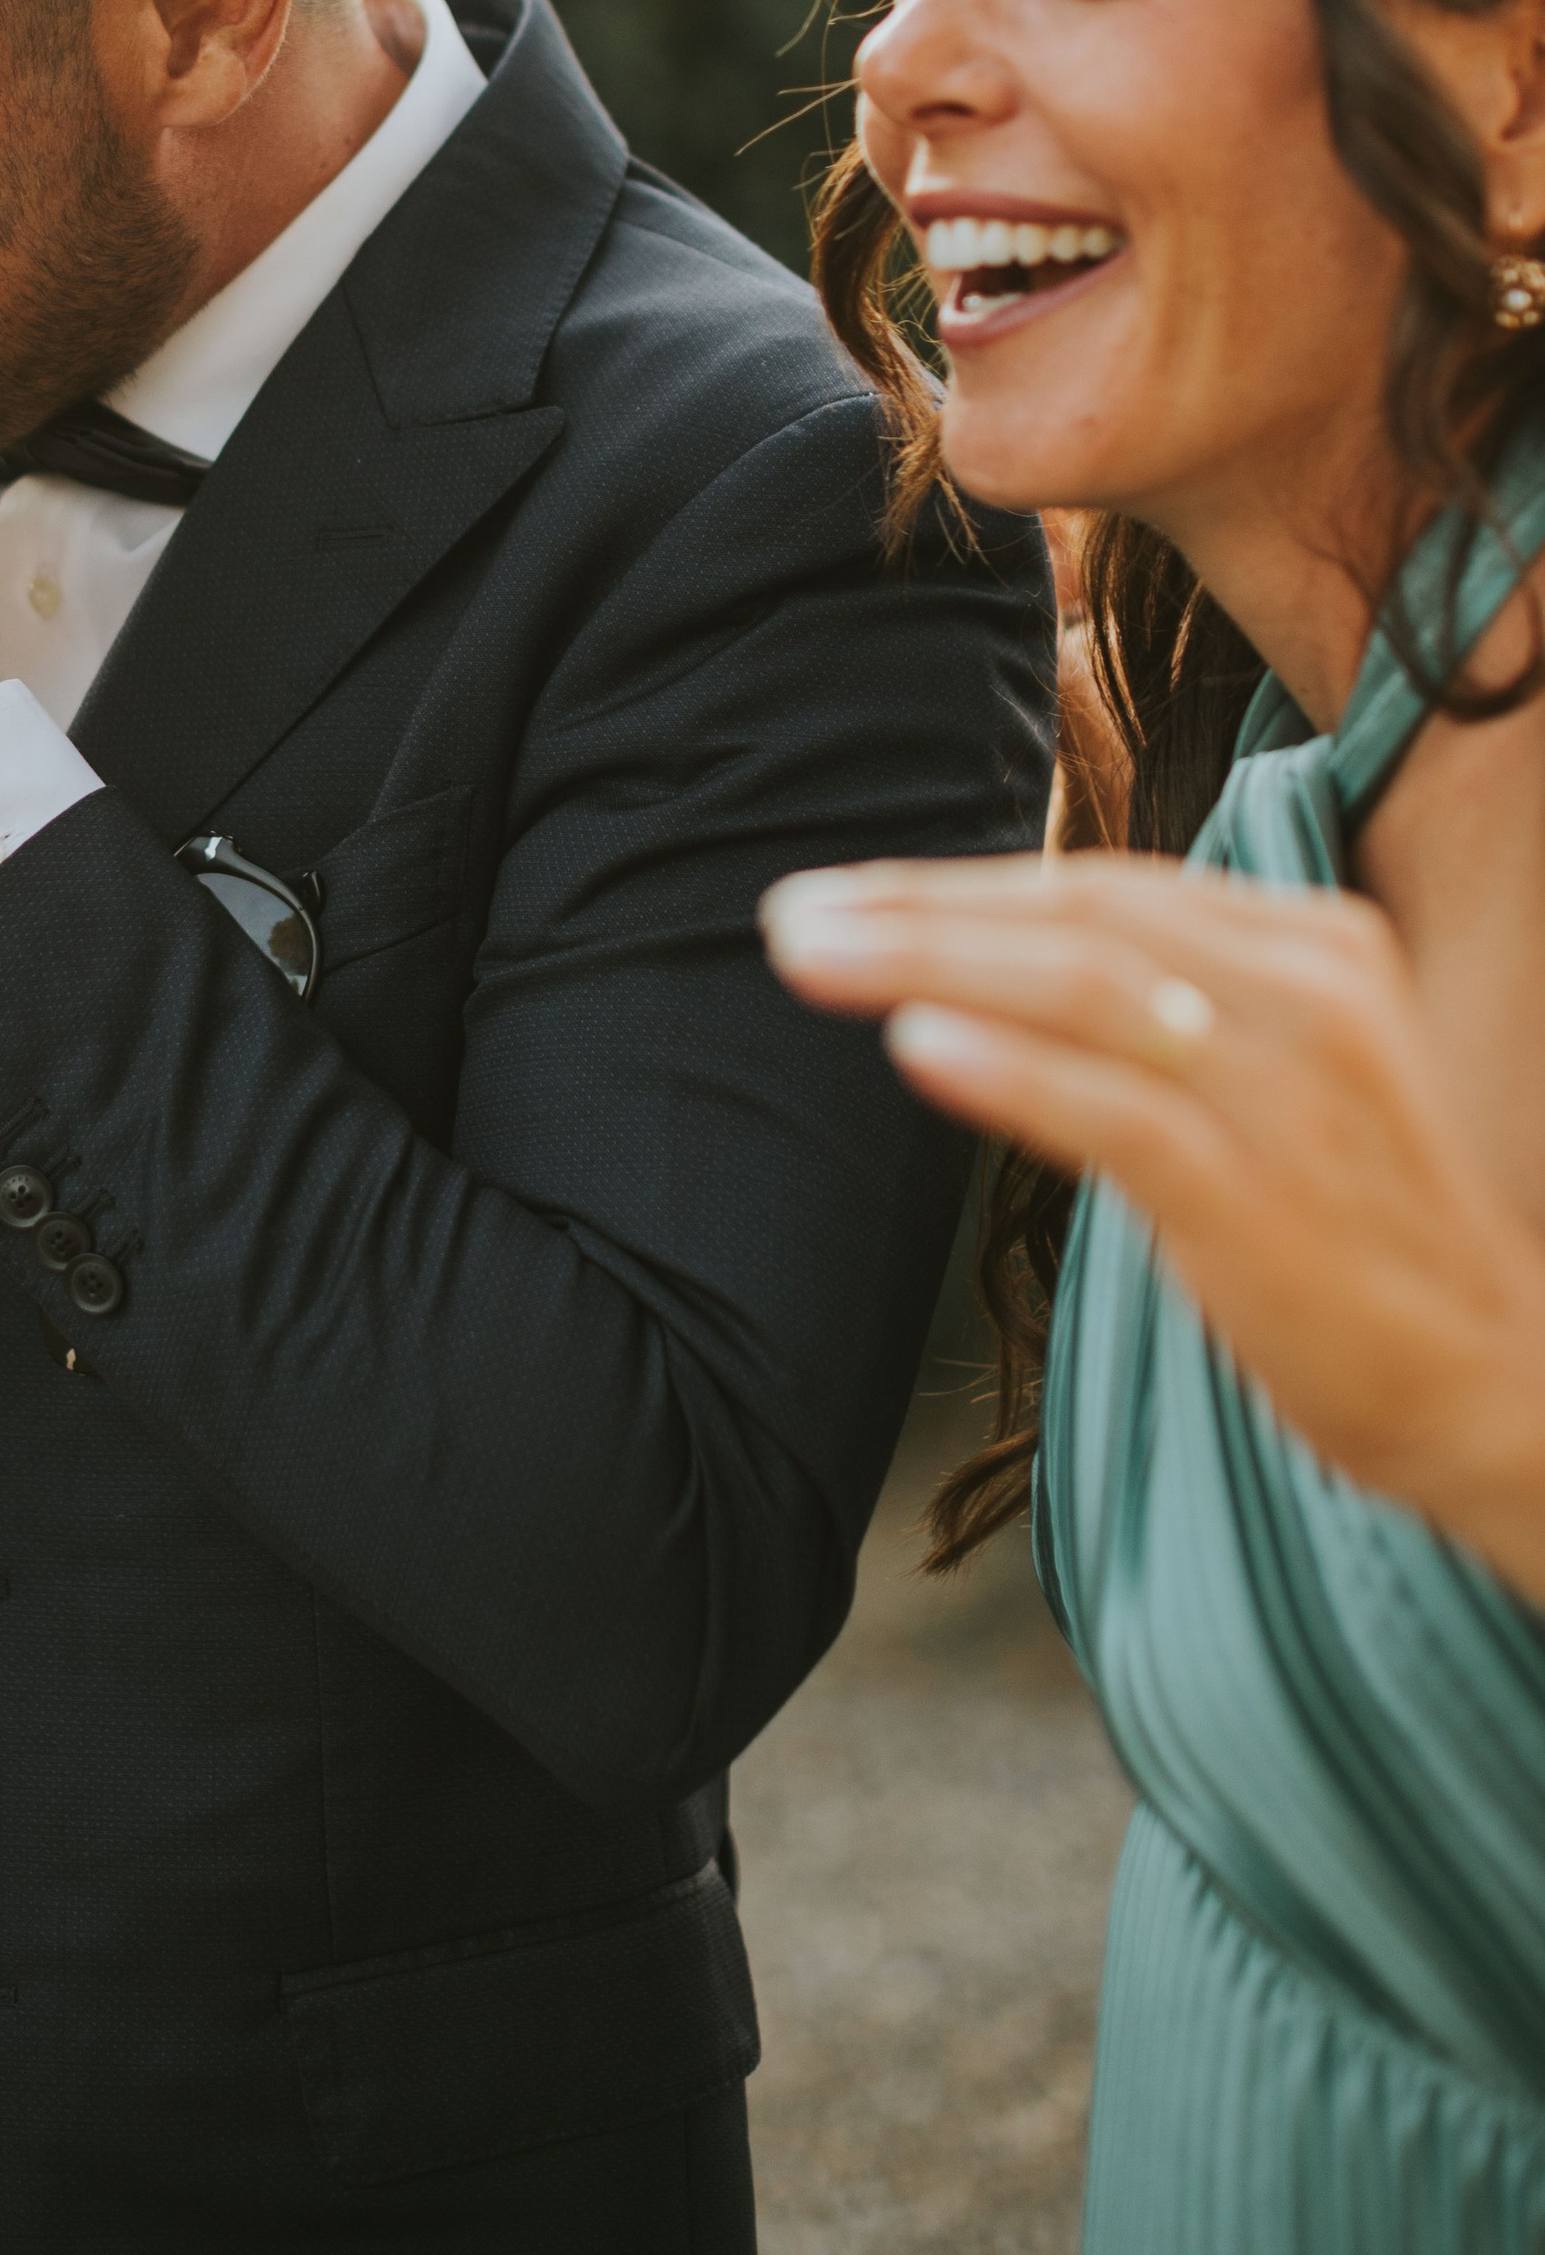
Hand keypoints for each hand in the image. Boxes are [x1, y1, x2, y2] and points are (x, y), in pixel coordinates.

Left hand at [760, 852, 1544, 1598]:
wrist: (1495, 1380)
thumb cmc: (1359, 1227)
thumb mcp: (1286, 1069)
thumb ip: (1173, 1002)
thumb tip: (1000, 954)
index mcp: (1313, 945)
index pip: (1108, 886)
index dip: (964, 883)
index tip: (848, 890)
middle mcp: (1309, 995)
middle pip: (1082, 916)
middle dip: (920, 906)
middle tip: (789, 911)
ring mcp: (1289, 1095)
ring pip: (1085, 989)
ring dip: (930, 961)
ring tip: (812, 958)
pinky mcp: (1263, 1197)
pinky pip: (1116, 1112)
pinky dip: (1009, 1069)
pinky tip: (915, 1045)